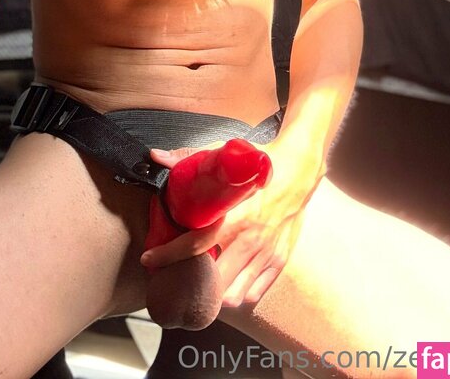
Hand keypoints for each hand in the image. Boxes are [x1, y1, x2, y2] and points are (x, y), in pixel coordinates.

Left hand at [141, 141, 321, 307]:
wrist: (300, 169)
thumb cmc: (260, 164)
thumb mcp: (225, 155)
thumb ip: (188, 157)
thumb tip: (156, 157)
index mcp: (234, 215)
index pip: (194, 245)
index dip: (168, 256)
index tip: (149, 259)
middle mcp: (250, 240)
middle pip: (213, 280)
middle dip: (191, 281)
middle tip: (177, 274)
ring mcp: (266, 254)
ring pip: (233, 294)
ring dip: (214, 292)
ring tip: (202, 281)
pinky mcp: (278, 261)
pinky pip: (253, 293)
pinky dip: (237, 293)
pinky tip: (227, 280)